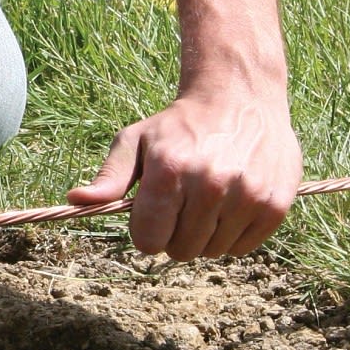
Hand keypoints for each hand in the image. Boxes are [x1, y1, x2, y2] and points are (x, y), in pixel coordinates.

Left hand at [68, 85, 300, 258]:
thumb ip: (108, 177)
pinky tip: (232, 204)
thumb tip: (75, 201)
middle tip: (184, 203)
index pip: (148, 240)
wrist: (241, 97)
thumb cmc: (179, 125)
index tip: (153, 213)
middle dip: (175, 234)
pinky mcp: (275, 205)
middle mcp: (210, 185)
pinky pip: (243, 249)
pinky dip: (234, 235)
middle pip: (180, 251)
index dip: (146, 231)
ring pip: (212, 252)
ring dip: (206, 235)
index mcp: (169, 171)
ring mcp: (246, 196)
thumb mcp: (136, 140)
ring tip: (209, 200)